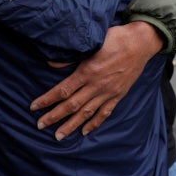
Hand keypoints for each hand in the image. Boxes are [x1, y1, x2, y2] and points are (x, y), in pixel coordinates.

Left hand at [31, 22, 162, 139]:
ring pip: (86, 113)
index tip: (34, 107)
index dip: (47, 100)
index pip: (62, 90)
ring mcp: (108, 92)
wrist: (140, 43)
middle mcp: (96, 85)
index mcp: (87, 72)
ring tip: (59, 136)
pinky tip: (85, 131)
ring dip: (71, 125)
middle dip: (54, 117)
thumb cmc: (114, 38)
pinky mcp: (118, 95)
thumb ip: (70, 56)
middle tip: (40, 126)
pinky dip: (94, 123)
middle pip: (71, 106)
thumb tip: (50, 63)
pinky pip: (104, 113)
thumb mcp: (90, 43)